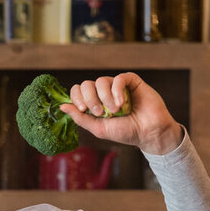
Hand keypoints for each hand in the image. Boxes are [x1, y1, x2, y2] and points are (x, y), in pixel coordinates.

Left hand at [61, 73, 181, 154]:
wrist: (148, 132)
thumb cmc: (125, 132)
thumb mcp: (98, 128)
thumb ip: (80, 118)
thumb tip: (61, 107)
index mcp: (94, 102)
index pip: (78, 91)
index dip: (77, 97)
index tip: (83, 109)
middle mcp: (104, 92)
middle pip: (87, 84)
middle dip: (90, 99)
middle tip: (100, 112)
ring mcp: (117, 86)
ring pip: (102, 81)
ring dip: (105, 97)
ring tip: (115, 110)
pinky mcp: (131, 81)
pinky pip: (119, 78)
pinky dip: (117, 90)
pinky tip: (122, 103)